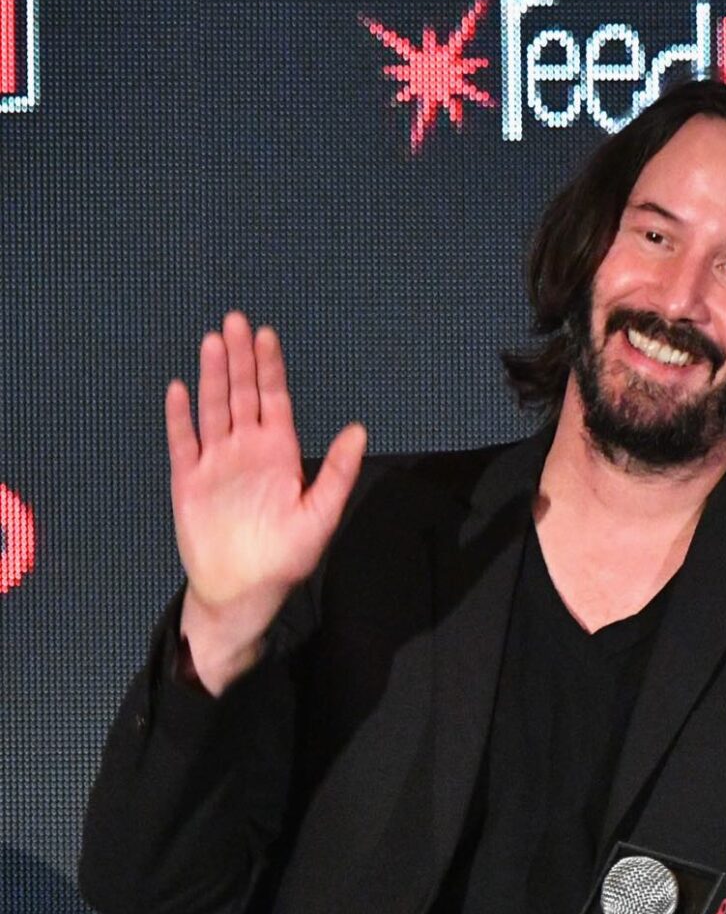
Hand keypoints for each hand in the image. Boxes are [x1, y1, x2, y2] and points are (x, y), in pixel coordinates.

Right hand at [166, 312, 365, 691]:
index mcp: (279, 454)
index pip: (274, 400)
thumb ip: (337, 472)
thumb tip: (358, 431)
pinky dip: (180, 417)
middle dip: (239, 359)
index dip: (270, 368)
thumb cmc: (286, 558)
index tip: (266, 335)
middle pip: (241, 394)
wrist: (243, 591)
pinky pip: (183, 443)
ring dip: (212, 377)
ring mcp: (216, 463)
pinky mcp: (189, 482)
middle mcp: (247, 451)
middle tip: (235, 321)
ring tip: (212, 342)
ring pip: (213, 409)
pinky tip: (180, 390)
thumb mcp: (321, 515)